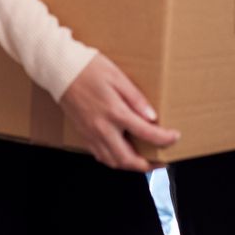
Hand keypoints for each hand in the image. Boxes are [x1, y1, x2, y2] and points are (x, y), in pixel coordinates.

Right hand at [59, 55, 179, 170]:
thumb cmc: (89, 69)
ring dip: (131, 165)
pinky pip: (101, 155)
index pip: (146, 133)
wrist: (60, 71)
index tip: (175, 137)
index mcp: (115, 113)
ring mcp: (91, 134)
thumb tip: (152, 117)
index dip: (164, 139)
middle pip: (128, 159)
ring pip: (113, 161)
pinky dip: (115, 160)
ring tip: (145, 161)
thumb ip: (136, 100)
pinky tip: (122, 154)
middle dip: (148, 164)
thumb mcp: (118, 78)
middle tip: (162, 161)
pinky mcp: (84, 134)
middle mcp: (103, 129)